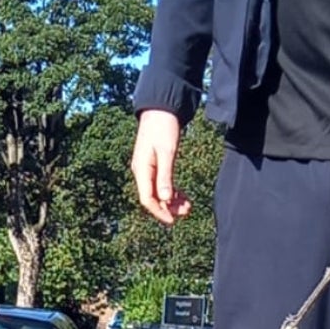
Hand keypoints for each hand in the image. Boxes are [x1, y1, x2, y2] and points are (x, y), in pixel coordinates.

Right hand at [131, 110, 191, 224]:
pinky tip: (183, 195)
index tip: (173, 220)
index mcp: (141, 170)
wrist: (161, 107)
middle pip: (153, 198)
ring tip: (188, 205)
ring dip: (172, 200)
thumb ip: (165, 177)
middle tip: (187, 211)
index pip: (147, 199)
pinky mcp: (155, 164)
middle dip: (169, 207)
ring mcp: (147, 168)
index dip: (160, 211)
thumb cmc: (163, 127)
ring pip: (158, 192)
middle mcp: (142, 171)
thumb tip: (165, 199)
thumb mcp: (166, 152)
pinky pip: (162, 183)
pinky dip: (172, 191)